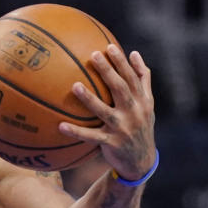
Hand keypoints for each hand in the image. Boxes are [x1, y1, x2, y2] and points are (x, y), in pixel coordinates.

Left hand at [58, 45, 155, 179]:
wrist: (141, 161)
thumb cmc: (140, 125)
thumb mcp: (147, 104)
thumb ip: (142, 79)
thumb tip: (135, 53)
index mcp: (142, 101)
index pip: (132, 78)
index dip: (121, 62)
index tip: (109, 47)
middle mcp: (135, 113)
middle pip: (121, 88)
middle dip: (108, 71)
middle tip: (93, 55)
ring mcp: (123, 128)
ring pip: (105, 111)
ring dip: (90, 99)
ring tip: (75, 85)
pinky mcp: (112, 144)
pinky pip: (91, 137)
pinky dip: (76, 132)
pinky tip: (60, 126)